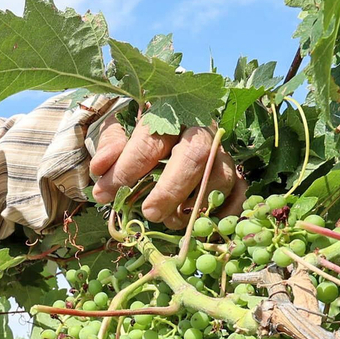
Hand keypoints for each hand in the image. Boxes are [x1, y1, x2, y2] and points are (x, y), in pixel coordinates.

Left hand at [88, 115, 243, 229]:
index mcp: (169, 113)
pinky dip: (223, 213)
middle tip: (149, 213)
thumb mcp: (120, 129)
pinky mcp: (235, 173)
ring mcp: (222, 152)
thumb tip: (100, 169)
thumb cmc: (141, 133)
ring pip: (220, 177)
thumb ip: (111, 146)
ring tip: (170, 220)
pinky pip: (239, 194)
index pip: (150, 139)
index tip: (105, 193)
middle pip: (195, 156)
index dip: (127, 167)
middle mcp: (200, 130)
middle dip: (171, 189)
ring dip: (196, 205)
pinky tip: (200, 225)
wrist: (171, 125)